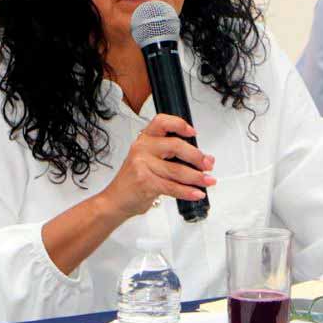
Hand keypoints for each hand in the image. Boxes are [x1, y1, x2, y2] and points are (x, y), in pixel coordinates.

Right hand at [100, 114, 214, 218]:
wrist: (115, 200)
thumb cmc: (134, 180)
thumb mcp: (147, 160)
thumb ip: (170, 155)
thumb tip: (202, 158)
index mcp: (144, 139)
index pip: (162, 122)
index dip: (180, 125)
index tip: (193, 133)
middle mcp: (142, 149)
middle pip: (176, 146)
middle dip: (197, 156)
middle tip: (208, 164)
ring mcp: (143, 166)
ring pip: (177, 170)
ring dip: (197, 177)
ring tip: (207, 181)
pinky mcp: (146, 183)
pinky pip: (173, 187)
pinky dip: (188, 192)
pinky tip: (196, 193)